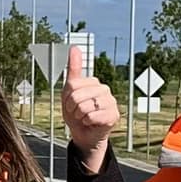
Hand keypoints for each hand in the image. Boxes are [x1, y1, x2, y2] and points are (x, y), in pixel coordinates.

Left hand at [61, 40, 119, 170]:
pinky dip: (88, 123)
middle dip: (72, 109)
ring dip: (80, 116)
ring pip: (85, 107)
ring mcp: (111, 102)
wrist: (84, 134)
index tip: (70, 104)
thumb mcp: (69, 91)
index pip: (72, 86)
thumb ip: (73, 69)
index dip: (66, 99)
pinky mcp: (114, 115)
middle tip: (77, 113)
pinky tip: (91, 123)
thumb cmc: (76, 113)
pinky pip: (92, 117)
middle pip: (77, 96)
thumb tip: (75, 47)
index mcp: (93, 82)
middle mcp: (104, 89)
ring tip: (84, 118)